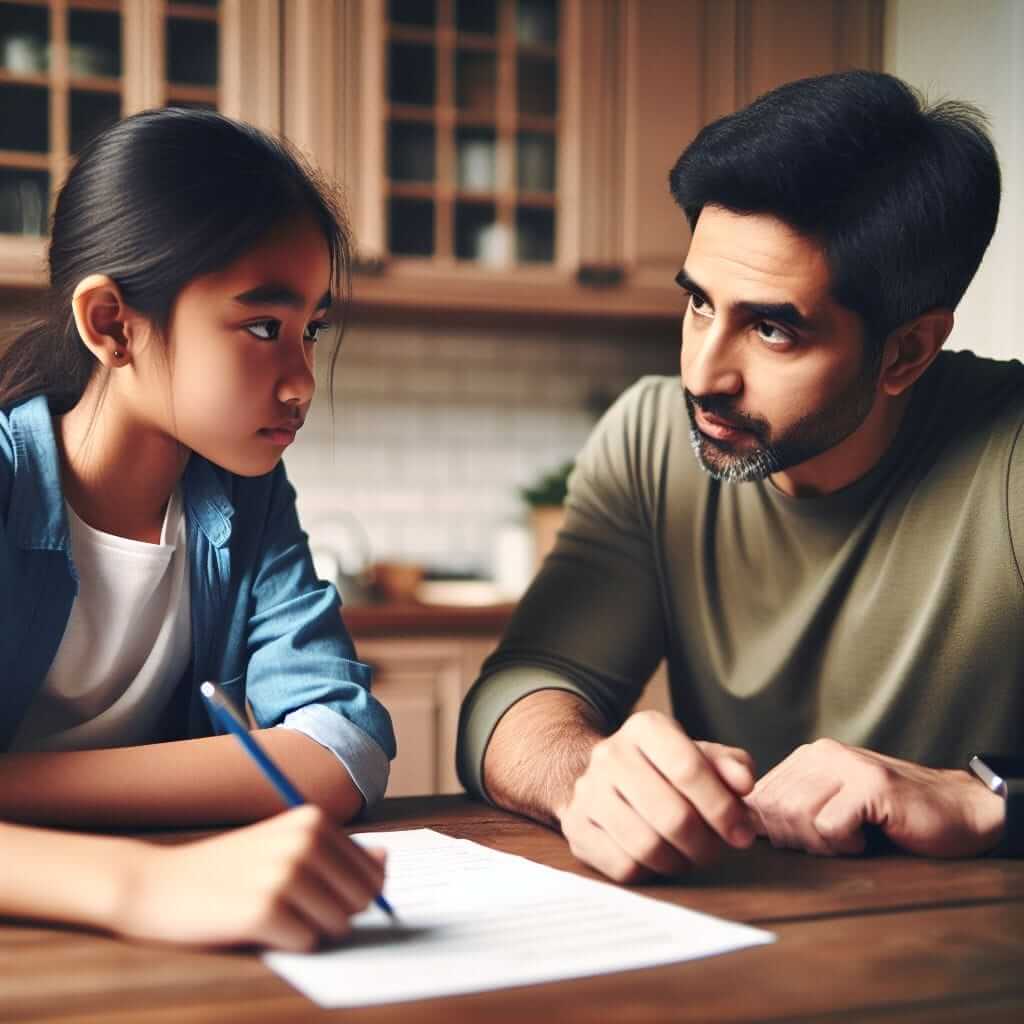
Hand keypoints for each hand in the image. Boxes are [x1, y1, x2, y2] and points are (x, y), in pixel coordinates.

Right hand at [111, 805, 385, 949]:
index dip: (349, 895)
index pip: (374, 874)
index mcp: (314, 820)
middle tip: (289, 905)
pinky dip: (287, 944)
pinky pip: (308, 943)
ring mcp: (285, 874)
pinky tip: (255, 926)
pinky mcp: (265, 911)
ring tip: (270, 912)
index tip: (313, 892)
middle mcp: (304, 841)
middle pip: (362, 900)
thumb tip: (386, 861)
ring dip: (309, 929)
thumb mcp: (284, 846)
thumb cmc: (227, 869)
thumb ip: (338, 853)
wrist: (156, 884)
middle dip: (334, 914)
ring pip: (338, 925)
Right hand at [556, 710, 756, 882]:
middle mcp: (610, 754)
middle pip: (672, 815)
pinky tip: (659, 859)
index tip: (742, 832)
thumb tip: (743, 783)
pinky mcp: (576, 828)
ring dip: (680, 861)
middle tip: (717, 851)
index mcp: (645, 728)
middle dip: (706, 844)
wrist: (603, 777)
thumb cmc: (663, 770)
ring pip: (647, 846)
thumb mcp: (700, 756)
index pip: (689, 769)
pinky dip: (651, 872)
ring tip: (689, 856)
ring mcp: (587, 792)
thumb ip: (730, 766)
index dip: (723, 808)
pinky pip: (623, 867)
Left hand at [746, 739, 1005, 857]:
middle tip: (829, 847)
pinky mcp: (870, 785)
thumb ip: (793, 811)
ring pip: (794, 815)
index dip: (770, 830)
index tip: (802, 844)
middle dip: (792, 840)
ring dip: (819, 844)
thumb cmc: (894, 819)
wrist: (960, 811)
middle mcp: (823, 753)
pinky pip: (828, 826)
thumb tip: (743, 827)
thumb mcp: (834, 808)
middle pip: (772, 807)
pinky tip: (865, 840)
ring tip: (848, 842)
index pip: (757, 796)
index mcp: (808, 757)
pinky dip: (843, 845)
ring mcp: (847, 765)